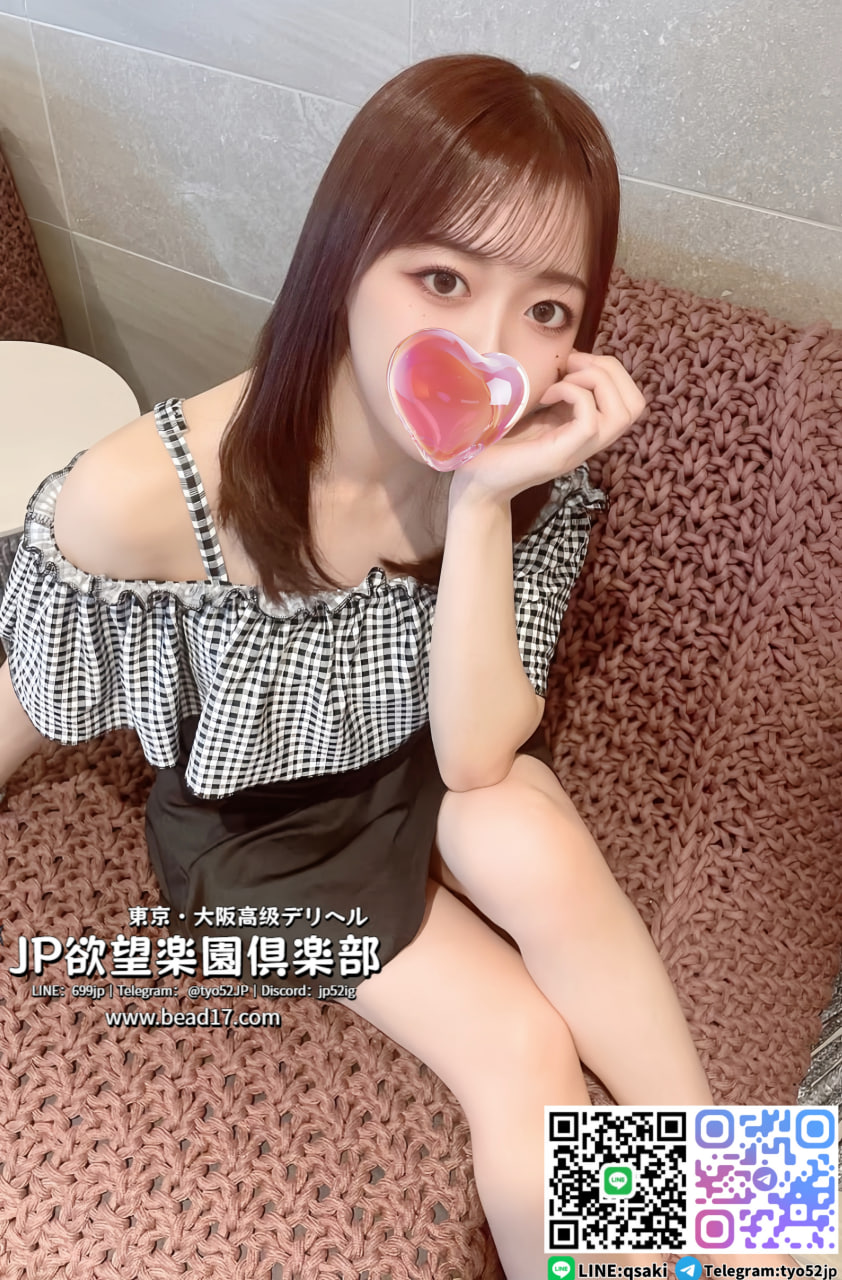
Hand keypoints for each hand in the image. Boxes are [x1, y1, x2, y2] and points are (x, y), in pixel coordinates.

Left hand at [451, 350, 645, 503]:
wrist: (475, 482)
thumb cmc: (494, 444)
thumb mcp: (529, 408)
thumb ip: (549, 389)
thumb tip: (556, 356)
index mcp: (584, 428)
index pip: (630, 399)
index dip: (610, 370)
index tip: (572, 361)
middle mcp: (589, 441)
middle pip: (635, 404)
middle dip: (610, 370)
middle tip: (572, 365)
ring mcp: (578, 450)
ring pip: (624, 413)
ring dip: (597, 382)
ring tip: (563, 379)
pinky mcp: (562, 455)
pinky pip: (591, 420)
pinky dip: (573, 394)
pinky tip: (546, 395)